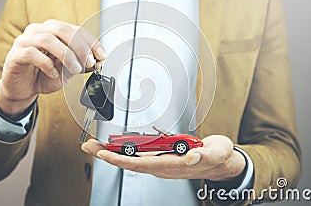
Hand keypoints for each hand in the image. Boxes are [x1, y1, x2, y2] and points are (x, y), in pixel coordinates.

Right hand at [0, 19, 106, 117]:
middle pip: (62, 30)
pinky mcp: (15, 54)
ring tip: (74, 70)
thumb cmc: (44, 75)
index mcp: (53, 30)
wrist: (23, 89)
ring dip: (66, 55)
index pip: (76, 30)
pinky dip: (47, 64)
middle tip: (89, 62)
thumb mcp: (68, 70)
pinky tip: (54, 74)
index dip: (91, 42)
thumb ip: (80, 63)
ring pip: (48, 39)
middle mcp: (38, 30)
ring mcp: (25, 41)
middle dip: (80, 47)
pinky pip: (31, 53)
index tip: (102, 56)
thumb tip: (97, 61)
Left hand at [81, 135, 245, 180]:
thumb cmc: (217, 157)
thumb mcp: (214, 152)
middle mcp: (162, 166)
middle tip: (88, 146)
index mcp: (171, 165)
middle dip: (107, 155)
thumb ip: (202, 155)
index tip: (103, 153)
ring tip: (95, 145)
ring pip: (131, 159)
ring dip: (112, 152)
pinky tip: (116, 146)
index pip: (139, 163)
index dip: (119, 159)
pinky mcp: (162, 157)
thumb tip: (190, 157)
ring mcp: (161, 163)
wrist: (221, 162)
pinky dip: (124, 150)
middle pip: (129, 162)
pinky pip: (139, 155)